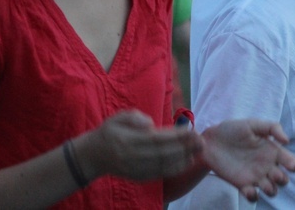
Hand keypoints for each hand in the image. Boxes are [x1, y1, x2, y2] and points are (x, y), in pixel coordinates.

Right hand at [78, 110, 202, 181]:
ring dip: (183, 158)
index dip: (175, 136)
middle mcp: (132, 157)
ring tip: (198, 150)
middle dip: (184, 147)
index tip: (191, 130)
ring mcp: (135, 169)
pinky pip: (160, 174)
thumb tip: (150, 125)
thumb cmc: (109, 132)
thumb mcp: (118, 117)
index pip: (156, 139)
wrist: (93, 156)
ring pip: (163, 166)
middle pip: (163, 153)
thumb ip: (134, 117)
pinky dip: (175, 169)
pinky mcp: (138, 177)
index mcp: (127, 141)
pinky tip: (188, 161)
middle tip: (201, 140)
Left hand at [201, 119, 294, 201]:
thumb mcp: (253, 123)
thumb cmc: (233, 129)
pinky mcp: (242, 185)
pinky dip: (253, 196)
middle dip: (282, 180)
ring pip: (271, 190)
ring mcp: (255, 176)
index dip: (294, 165)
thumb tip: (287, 141)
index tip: (293, 166)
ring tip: (263, 183)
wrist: (211, 141)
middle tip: (274, 174)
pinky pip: (252, 196)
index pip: (289, 161)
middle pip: (283, 179)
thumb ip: (272, 128)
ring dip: (271, 190)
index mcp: (272, 150)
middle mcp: (266, 165)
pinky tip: (248, 189)